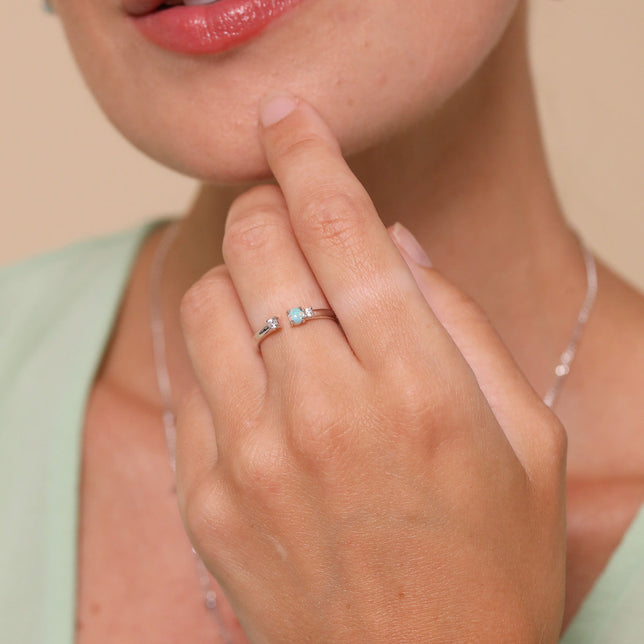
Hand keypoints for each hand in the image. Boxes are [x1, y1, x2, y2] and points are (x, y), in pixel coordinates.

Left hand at [176, 94, 566, 642]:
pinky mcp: (208, 498)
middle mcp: (323, 414)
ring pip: (208, 300)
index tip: (290, 117)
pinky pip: (193, 377)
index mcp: (417, 389)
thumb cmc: (490, 563)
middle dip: (270, 205)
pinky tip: (259, 365)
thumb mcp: (524, 438)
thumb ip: (461, 324)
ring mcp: (253, 459)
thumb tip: (395, 243)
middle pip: (260, 246)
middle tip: (289, 208)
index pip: (342, 226)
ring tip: (278, 294)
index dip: (312, 154)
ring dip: (239, 271)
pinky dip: (220, 343)